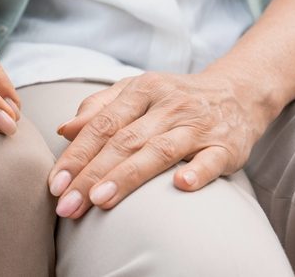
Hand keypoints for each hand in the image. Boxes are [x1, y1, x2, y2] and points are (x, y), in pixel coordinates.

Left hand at [46, 70, 277, 218]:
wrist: (238, 92)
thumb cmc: (174, 97)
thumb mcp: (136, 91)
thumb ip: (99, 108)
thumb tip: (64, 130)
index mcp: (141, 90)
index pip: (102, 125)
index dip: (77, 155)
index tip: (56, 184)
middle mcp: (168, 106)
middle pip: (124, 141)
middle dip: (92, 175)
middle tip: (69, 204)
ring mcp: (197, 125)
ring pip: (159, 151)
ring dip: (129, 176)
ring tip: (101, 200)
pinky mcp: (227, 145)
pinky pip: (211, 160)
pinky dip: (197, 172)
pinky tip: (179, 186)